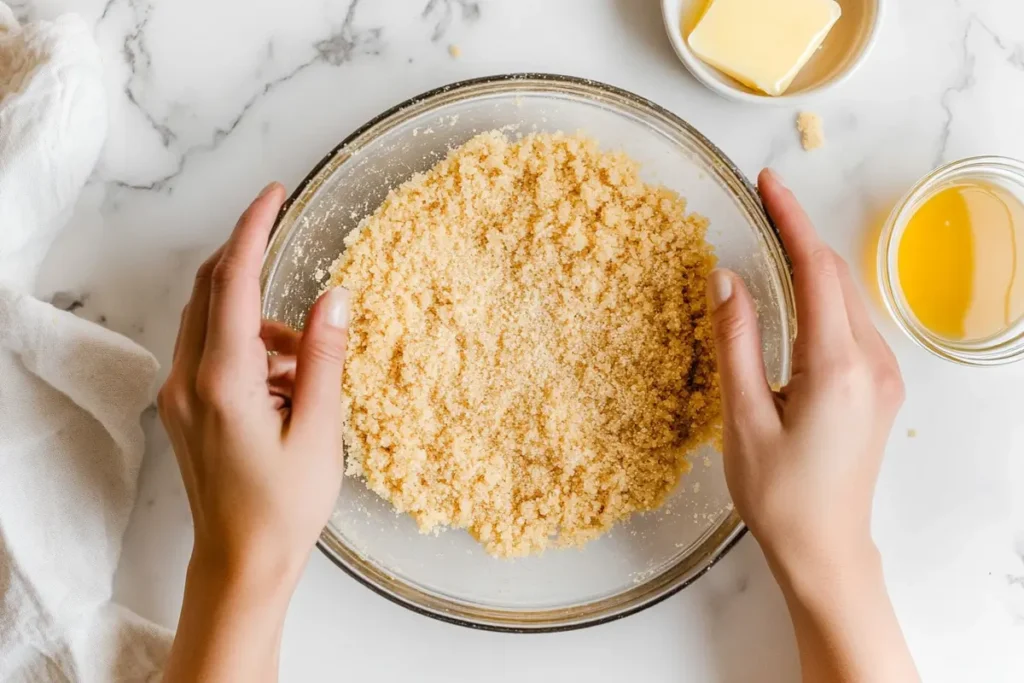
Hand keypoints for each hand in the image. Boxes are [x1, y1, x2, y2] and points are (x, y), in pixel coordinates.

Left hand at [159, 182, 349, 589]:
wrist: (240, 563)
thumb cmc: (283, 508)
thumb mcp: (320, 430)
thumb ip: (324, 357)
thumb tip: (335, 298)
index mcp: (224, 380)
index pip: (234, 281)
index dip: (254, 229)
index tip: (274, 193)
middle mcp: (189, 379)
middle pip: (211, 289)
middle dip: (249, 259)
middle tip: (287, 240)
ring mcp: (181, 395)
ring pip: (213, 321)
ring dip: (259, 318)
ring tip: (307, 363)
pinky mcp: (185, 409)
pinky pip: (213, 352)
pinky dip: (251, 348)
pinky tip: (288, 384)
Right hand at [708, 170, 917, 681]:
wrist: (826, 549)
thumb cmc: (778, 494)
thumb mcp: (742, 417)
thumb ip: (736, 340)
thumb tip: (725, 277)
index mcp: (837, 367)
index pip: (815, 270)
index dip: (790, 220)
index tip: (768, 182)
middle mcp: (872, 363)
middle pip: (837, 276)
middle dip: (801, 234)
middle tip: (763, 203)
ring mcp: (883, 376)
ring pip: (848, 297)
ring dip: (813, 265)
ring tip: (773, 241)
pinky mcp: (879, 389)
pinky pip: (853, 324)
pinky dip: (824, 297)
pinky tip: (796, 297)